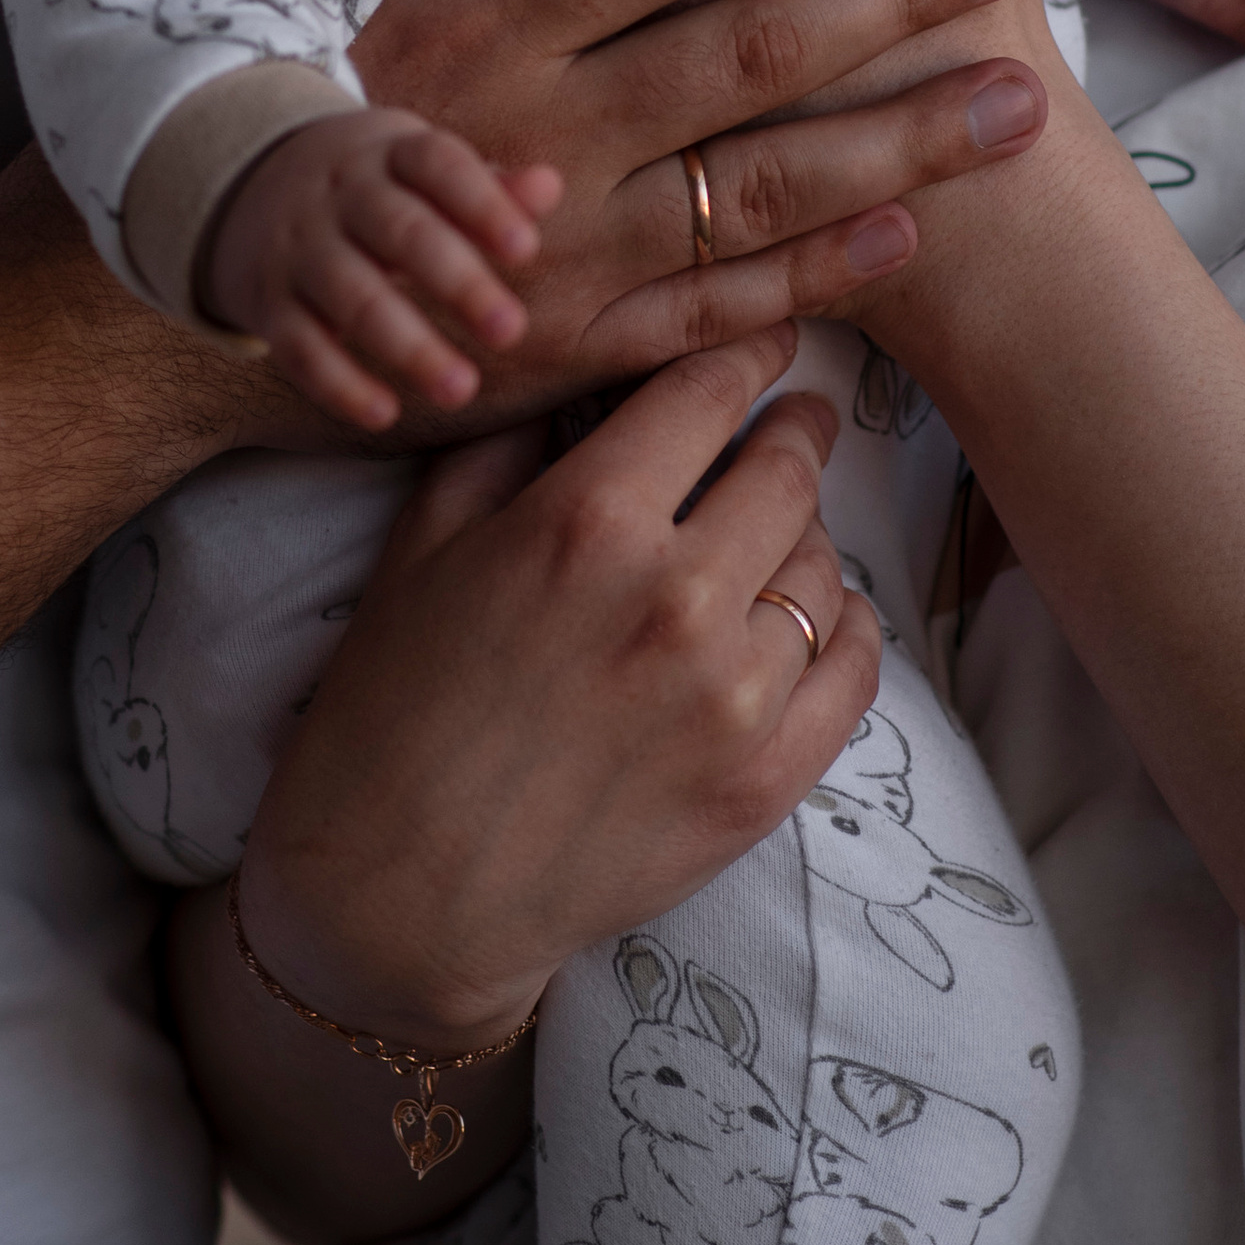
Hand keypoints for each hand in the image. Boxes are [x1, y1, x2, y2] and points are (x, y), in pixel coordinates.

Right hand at [205, 106, 562, 431]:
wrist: (249, 184)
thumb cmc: (375, 186)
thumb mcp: (423, 169)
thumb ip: (490, 187)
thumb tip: (550, 188)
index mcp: (390, 154)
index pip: (438, 166)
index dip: (482, 204)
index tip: (526, 250)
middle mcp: (341, 197)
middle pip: (399, 233)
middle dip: (456, 282)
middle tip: (511, 331)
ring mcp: (300, 250)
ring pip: (351, 296)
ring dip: (406, 345)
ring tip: (460, 389)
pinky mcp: (270, 304)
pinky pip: (300, 347)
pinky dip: (339, 384)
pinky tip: (384, 414)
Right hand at [234, 328, 880, 1054]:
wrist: (398, 896)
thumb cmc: (391, 709)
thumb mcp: (423, 543)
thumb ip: (515, 446)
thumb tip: (595, 384)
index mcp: (584, 521)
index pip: (708, 391)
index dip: (745, 355)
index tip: (761, 347)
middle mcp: (674, 598)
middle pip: (787, 470)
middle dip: (793, 430)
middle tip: (794, 422)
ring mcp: (731, 697)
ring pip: (821, 566)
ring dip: (802, 537)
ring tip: (773, 535)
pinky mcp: (764, 783)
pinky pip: (853, 668)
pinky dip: (843, 627)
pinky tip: (809, 618)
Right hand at [349, 0, 1046, 416]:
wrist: (235, 288)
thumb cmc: (308, 95)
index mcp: (486, 23)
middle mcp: (541, 136)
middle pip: (747, 52)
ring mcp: (569, 253)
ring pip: (761, 188)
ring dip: (902, 144)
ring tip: (1022, 103)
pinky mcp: (581, 344)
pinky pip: (721, 305)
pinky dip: (820, 270)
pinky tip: (910, 225)